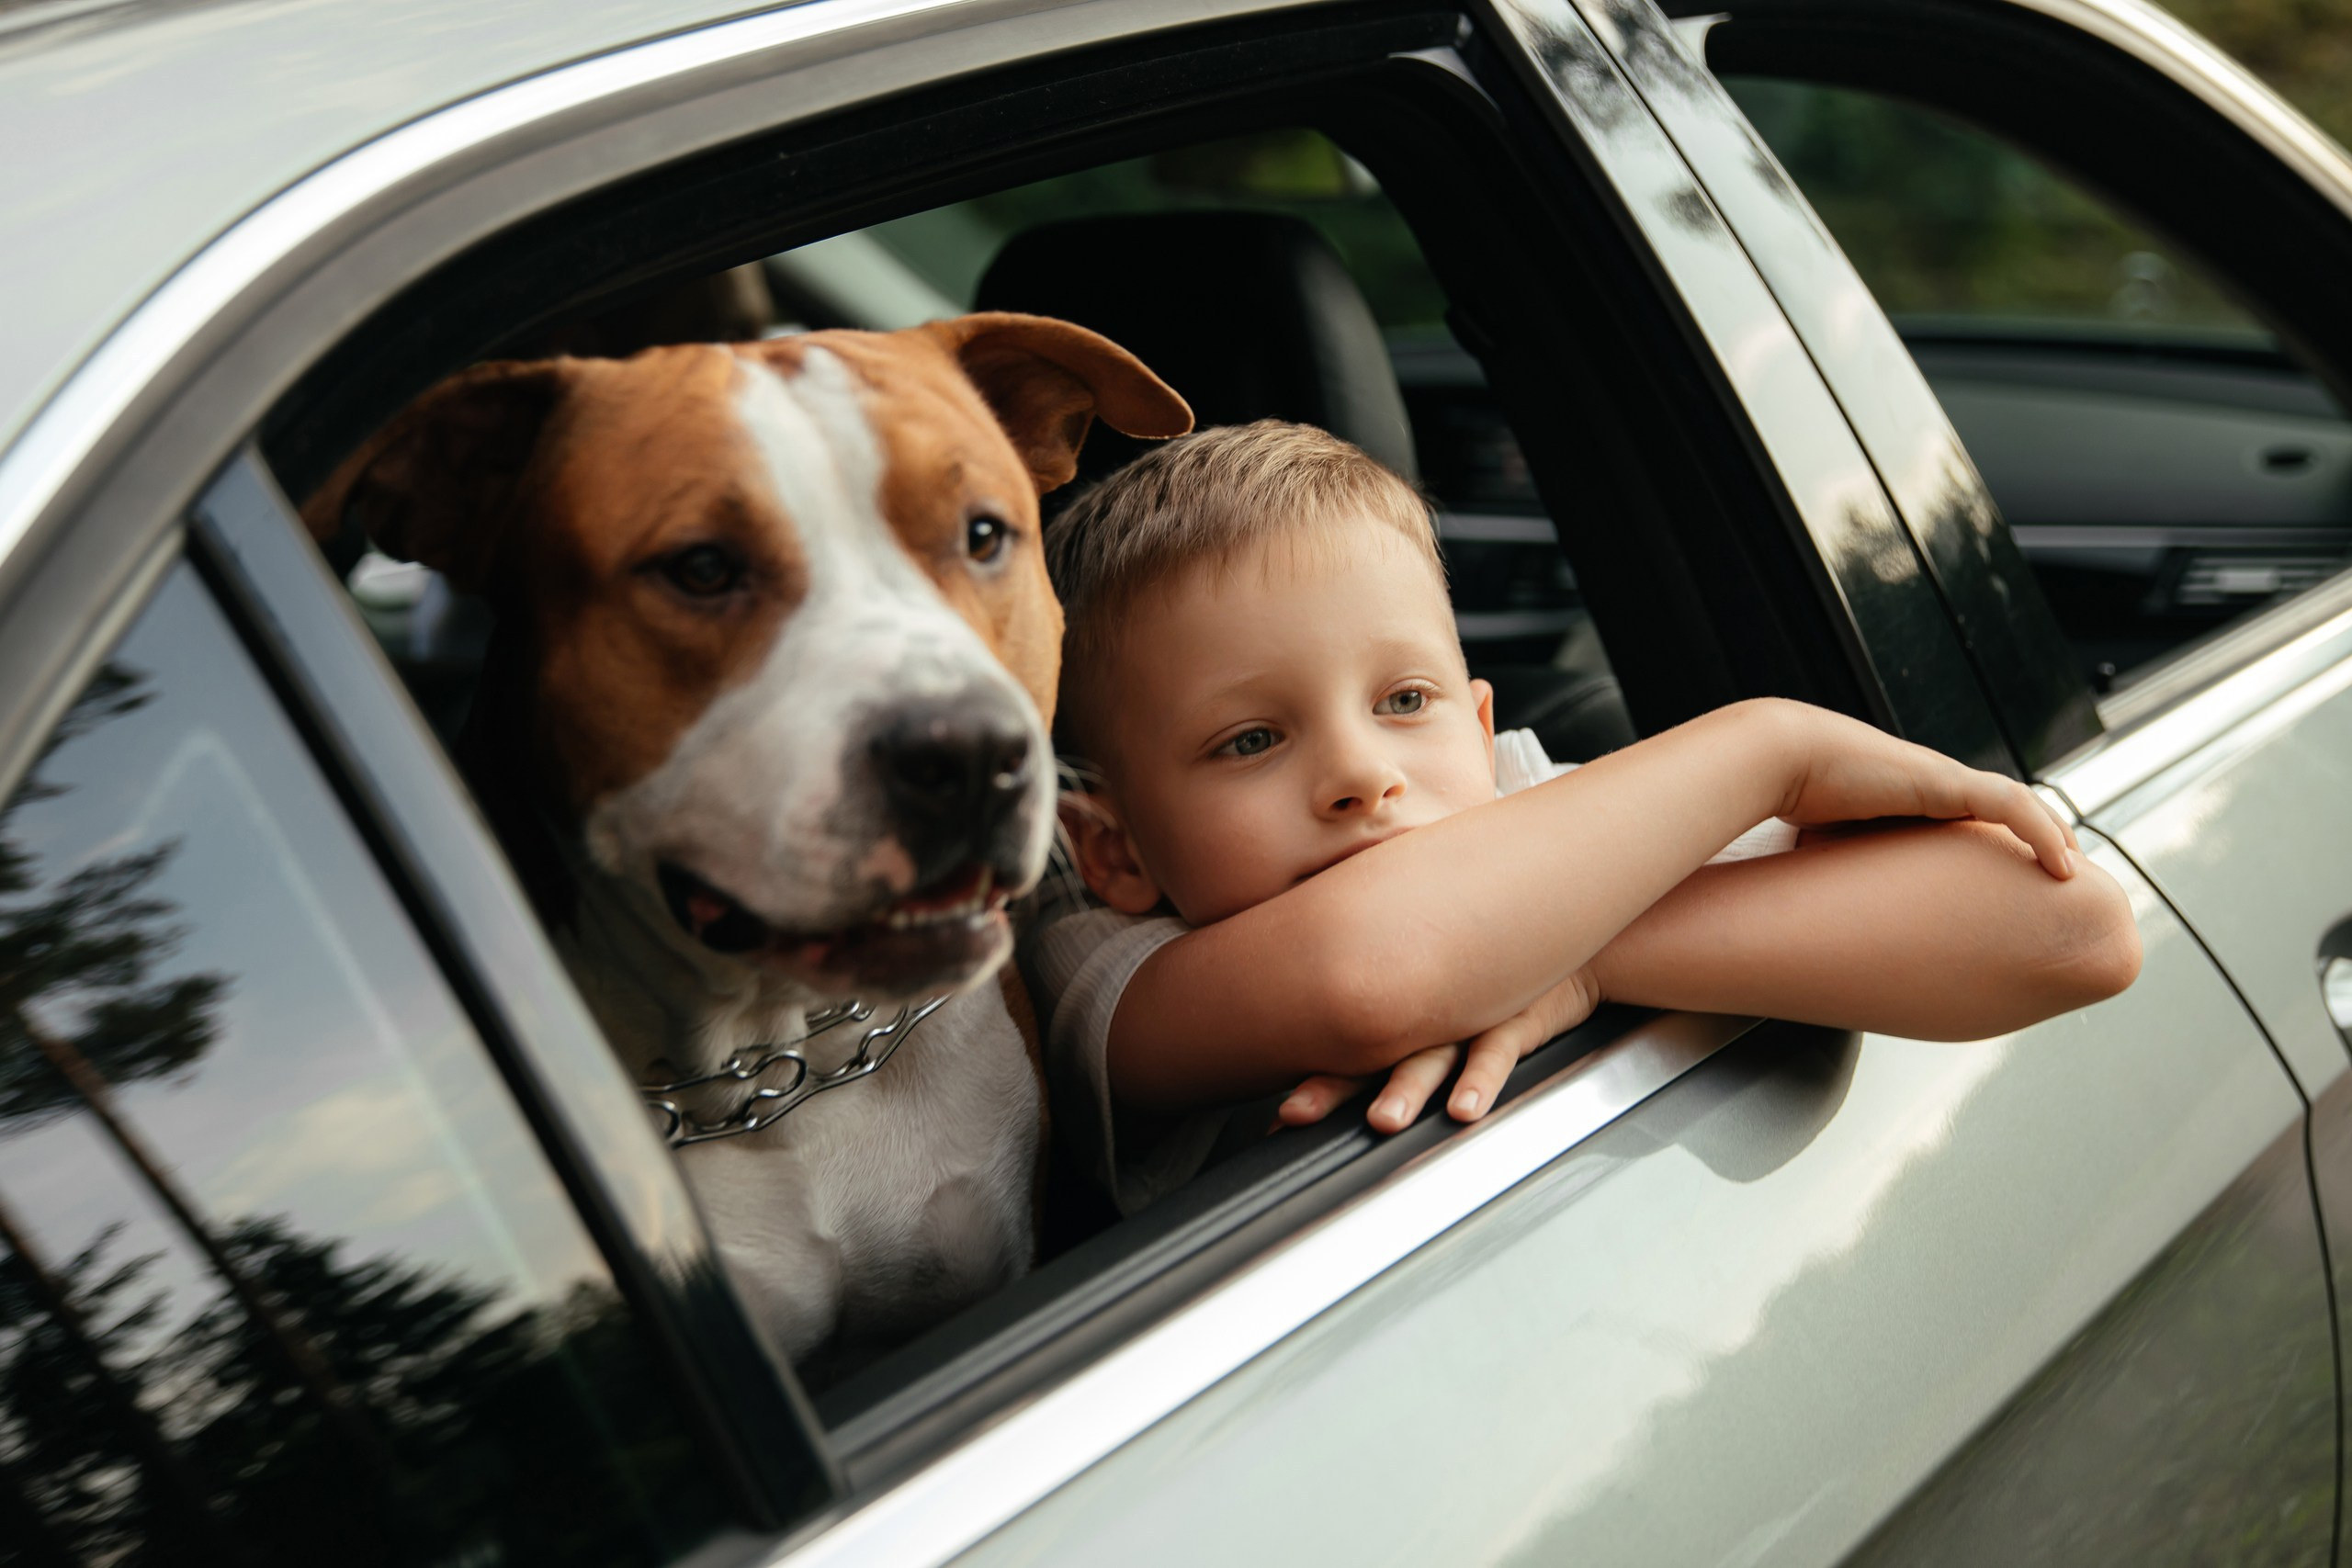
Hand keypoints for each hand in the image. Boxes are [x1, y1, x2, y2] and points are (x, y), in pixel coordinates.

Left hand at [1273, 967, 1603, 1133]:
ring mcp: (1468, 1014)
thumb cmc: (1495, 970)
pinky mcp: (1514, 1018)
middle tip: (1297, 1112)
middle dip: (1332, 1084)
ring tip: (1383, 1122)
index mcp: (1403, 1008)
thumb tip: (1338, 1042)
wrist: (1565, 941)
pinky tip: (1465, 1109)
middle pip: (1370, 1050)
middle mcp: (1427, 1013)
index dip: (1311, 1077)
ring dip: (1405, 1090)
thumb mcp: (1445, 986)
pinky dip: (1480, 1080)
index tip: (1277, 1118)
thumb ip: (1400, 1010)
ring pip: (1428, 1056)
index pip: (1344, 1042)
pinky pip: (1495, 1051)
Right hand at [1757, 701, 2079, 876]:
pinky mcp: (1946, 782)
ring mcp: (1941, 779)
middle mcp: (1931, 784)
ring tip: (2072, 872)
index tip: (2018, 881)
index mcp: (1907, 798)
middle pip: (2006, 806)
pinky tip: (2063, 865)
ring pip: (2020, 804)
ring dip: (2052, 835)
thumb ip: (1840, 870)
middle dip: (2039, 838)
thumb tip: (1823, 921)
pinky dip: (2041, 832)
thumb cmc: (1786, 800)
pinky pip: (2012, 804)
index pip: (1971, 815)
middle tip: (2059, 878)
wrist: (1778, 760)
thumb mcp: (1821, 844)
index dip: (2001, 843)